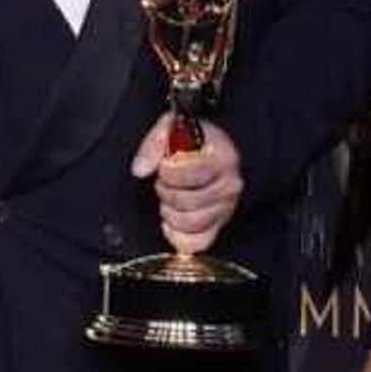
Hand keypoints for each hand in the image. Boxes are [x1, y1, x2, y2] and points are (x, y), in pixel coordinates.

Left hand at [131, 113, 244, 254]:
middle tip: (165, 181)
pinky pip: (196, 243)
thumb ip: (153, 145)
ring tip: (169, 198)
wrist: (212, 153)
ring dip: (169, 212)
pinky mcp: (218, 226)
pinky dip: (177, 235)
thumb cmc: (193, 141)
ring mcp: (225, 209)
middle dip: (166, 191)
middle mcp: (229, 186)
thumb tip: (141, 169)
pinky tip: (170, 221)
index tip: (165, 164)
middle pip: (187, 201)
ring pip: (189, 223)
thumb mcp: (171, 128)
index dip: (169, 172)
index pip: (191, 174)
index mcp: (223, 158)